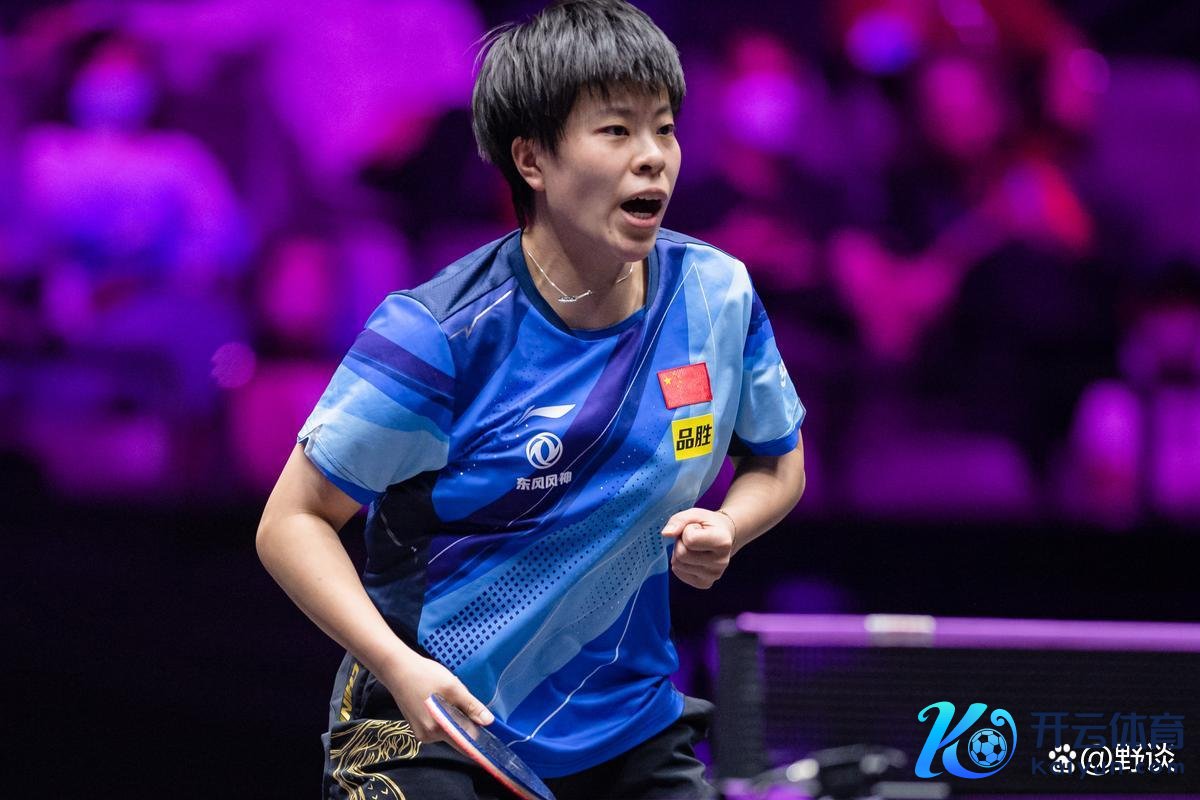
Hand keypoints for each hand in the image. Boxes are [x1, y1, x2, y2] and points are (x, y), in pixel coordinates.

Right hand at [376, 650, 493, 742]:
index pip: (466, 742)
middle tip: (459, 697)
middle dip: (465, 720)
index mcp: (439, 729)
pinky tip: (438, 699)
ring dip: (454, 717)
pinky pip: (438, 726)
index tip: (487, 727)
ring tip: (446, 696)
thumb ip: (471, 707)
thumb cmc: (425, 675)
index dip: (479, 736)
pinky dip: (444, 716)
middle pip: (457, 735)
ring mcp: (421, 733)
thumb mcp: (453, 687)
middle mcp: (429, 737)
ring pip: (448, 730)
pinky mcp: (417, 728)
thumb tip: (489, 722)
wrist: (397, 669)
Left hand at [660, 508, 735, 588]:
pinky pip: (678, 572)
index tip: (698, 529)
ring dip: (681, 552)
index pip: (689, 539)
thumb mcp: (695, 514)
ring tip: (693, 547)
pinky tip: (693, 556)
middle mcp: (721, 562)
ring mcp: (713, 575)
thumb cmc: (708, 524)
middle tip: (693, 538)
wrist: (723, 536)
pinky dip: (681, 563)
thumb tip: (666, 534)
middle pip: (681, 555)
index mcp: (722, 542)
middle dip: (681, 543)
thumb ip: (679, 520)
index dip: (687, 530)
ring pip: (678, 564)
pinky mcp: (705, 583)